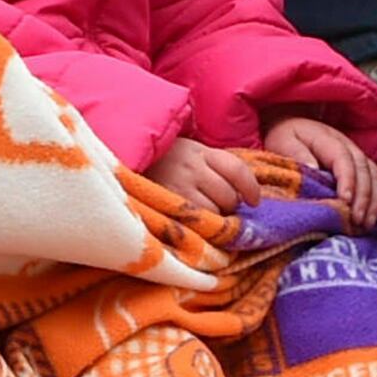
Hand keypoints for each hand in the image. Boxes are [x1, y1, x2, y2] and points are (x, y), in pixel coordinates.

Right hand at [147, 136, 261, 219]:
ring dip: (214, 217)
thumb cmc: (161, 159)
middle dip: (229, 206)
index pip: (237, 169)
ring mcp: (177, 186)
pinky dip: (199, 226)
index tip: (254, 201)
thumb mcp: (189, 150)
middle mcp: (191, 167)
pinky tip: (192, 221)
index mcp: (201, 151)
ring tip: (201, 212)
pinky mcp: (165, 203)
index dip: (251, 188)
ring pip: (213, 211)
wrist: (122, 156)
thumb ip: (212, 165)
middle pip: (228, 195)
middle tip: (219, 207)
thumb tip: (242, 191)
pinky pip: (195, 222)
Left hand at [261, 116, 376, 228]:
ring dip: (376, 200)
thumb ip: (296, 153)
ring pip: (376, 176)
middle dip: (364, 196)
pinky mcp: (361, 167)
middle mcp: (348, 145)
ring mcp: (357, 155)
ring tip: (369, 222)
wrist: (292, 126)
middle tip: (358, 219)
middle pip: (364, 169)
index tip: (345, 199)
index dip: (347, 179)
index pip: (343, 158)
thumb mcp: (283, 141)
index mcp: (328, 138)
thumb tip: (312, 168)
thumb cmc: (286, 137)